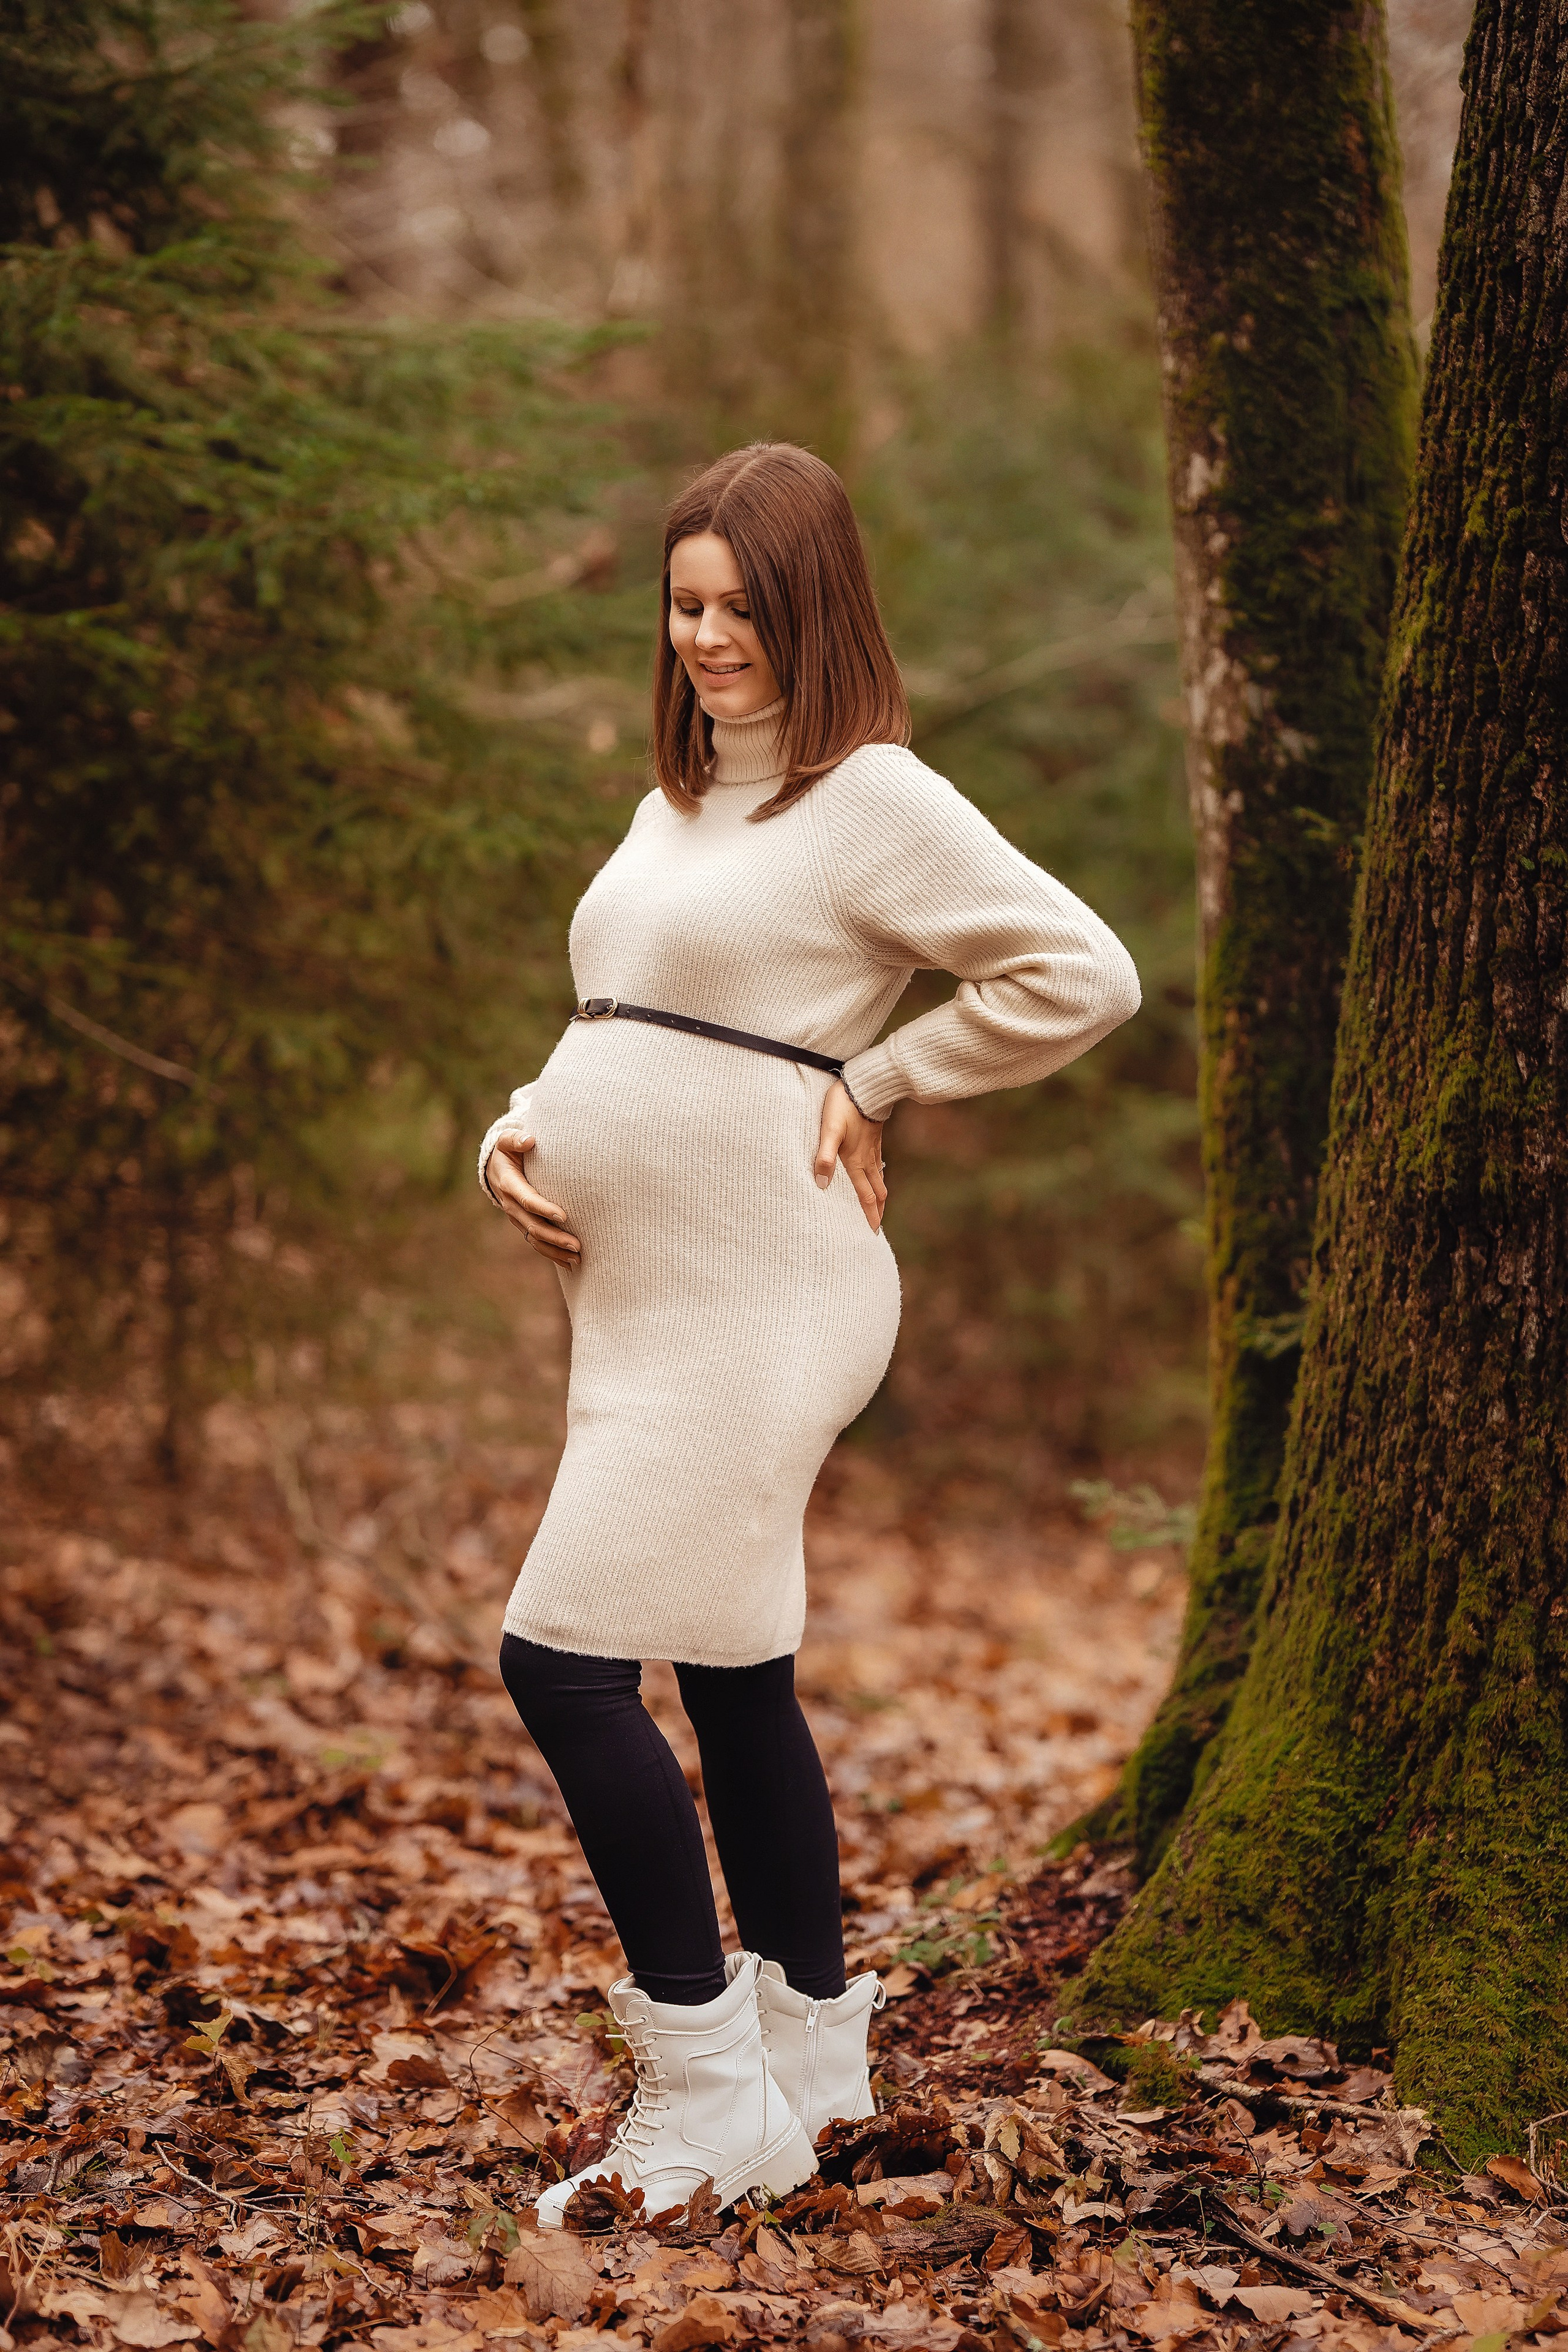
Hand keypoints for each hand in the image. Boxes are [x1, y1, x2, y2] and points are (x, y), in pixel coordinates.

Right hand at [486, 1136, 581, 1267]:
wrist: (495, 1168)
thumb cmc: (508, 1150)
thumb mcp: (507, 1140)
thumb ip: (516, 1139)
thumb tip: (530, 1140)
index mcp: (509, 1184)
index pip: (528, 1200)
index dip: (544, 1209)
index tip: (564, 1216)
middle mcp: (511, 1206)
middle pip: (534, 1226)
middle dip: (555, 1237)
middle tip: (577, 1245)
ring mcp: (517, 1218)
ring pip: (535, 1240)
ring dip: (555, 1251)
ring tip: (577, 1259)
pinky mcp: (523, 1225)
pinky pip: (536, 1243)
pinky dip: (552, 1255)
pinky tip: (569, 1264)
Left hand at [814, 1080, 886, 1231]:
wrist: (864, 1086)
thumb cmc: (844, 1107)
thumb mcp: (829, 1131)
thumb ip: (824, 1157)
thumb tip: (821, 1184)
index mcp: (856, 1161)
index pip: (865, 1195)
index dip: (869, 1215)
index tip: (872, 1233)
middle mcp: (867, 1159)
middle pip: (876, 1191)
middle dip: (877, 1211)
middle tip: (877, 1228)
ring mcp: (872, 1149)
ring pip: (879, 1178)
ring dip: (879, 1195)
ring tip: (878, 1206)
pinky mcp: (873, 1139)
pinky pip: (878, 1164)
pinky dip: (878, 1176)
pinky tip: (875, 1174)